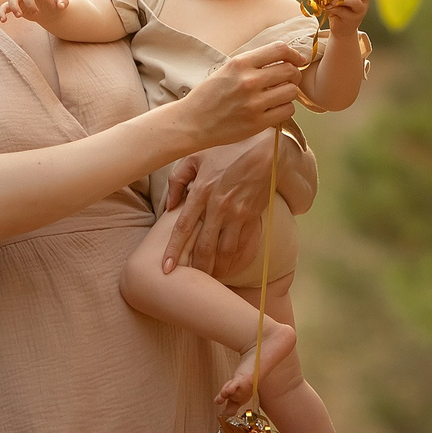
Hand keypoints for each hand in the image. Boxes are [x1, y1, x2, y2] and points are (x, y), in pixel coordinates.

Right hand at [0, 0, 65, 26]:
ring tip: (19, 16)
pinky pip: (5, 7)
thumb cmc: (54, 3)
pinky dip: (2, 12)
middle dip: (29, 2)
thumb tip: (62, 6)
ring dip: (14, 6)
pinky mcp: (16, 6)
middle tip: (36, 12)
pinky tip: (3, 21)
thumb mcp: (61, 2)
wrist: (48, 11)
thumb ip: (63, 2)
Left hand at [162, 131, 287, 277]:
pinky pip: (243, 245)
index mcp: (202, 191)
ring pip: (225, 251)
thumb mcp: (197, 156)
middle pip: (204, 246)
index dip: (173, 250)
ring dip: (216, 268)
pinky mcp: (253, 216)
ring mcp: (238, 213)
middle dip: (196, 268)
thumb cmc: (228, 150)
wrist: (265, 150)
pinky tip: (229, 268)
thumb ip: (178, 178)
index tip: (166, 269)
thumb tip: (169, 205)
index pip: (183, 227)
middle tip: (188, 282)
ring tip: (209, 279)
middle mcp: (219, 206)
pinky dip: (235, 260)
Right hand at [174, 41, 303, 149]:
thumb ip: (253, 62)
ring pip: (292, 91)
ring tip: (279, 95)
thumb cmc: (210, 95)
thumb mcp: (227, 69)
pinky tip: (274, 108)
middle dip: (294, 74)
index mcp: (240, 63)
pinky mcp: (258, 123)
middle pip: (290, 70)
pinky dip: (285, 108)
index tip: (298, 60)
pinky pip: (287, 110)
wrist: (193, 122)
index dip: (294, 53)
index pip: (279, 49)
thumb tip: (283, 57)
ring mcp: (254, 103)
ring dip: (289, 92)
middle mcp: (249, 81)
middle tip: (288, 79)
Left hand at [324, 0, 369, 33]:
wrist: (341, 30)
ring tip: (329, 3)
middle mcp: (363, 2)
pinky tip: (327, 8)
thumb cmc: (339, 10)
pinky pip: (342, 11)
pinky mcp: (352, 20)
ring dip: (339, 0)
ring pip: (354, 1)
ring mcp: (359, 12)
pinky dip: (333, 8)